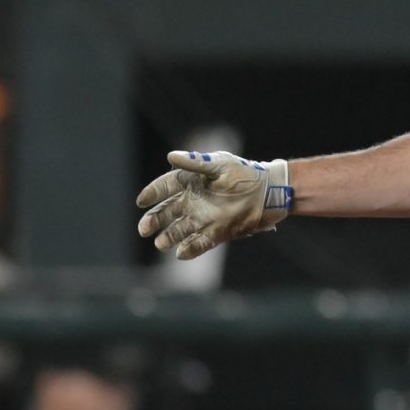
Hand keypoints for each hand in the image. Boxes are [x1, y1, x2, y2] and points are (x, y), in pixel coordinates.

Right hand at [135, 149, 292, 258]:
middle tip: (144, 229)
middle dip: (154, 220)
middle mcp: (193, 201)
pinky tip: (181, 253)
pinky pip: (198, 243)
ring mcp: (203, 218)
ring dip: (168, 237)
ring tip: (160, 243)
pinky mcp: (216, 232)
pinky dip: (189, 249)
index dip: (152, 194)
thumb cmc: (244, 173)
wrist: (268, 192)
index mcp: (191, 181)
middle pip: (166, 212)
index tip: (141, 201)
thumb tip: (170, 157)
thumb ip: (195, 162)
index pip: (165, 187)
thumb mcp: (219, 164)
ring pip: (179, 230)